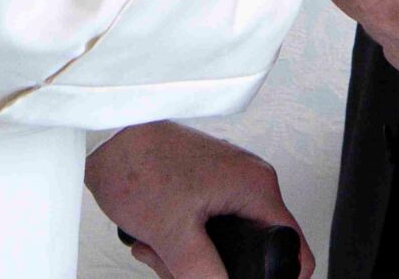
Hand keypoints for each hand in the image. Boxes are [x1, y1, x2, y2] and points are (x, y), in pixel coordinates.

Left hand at [85, 122, 313, 278]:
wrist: (104, 134)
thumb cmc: (137, 164)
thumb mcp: (173, 234)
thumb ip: (204, 274)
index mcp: (256, 187)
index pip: (294, 247)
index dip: (278, 275)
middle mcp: (248, 180)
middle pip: (253, 249)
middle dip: (216, 270)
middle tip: (181, 270)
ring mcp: (226, 180)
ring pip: (225, 241)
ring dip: (191, 258)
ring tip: (159, 251)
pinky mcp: (205, 184)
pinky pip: (207, 227)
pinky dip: (183, 240)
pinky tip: (156, 240)